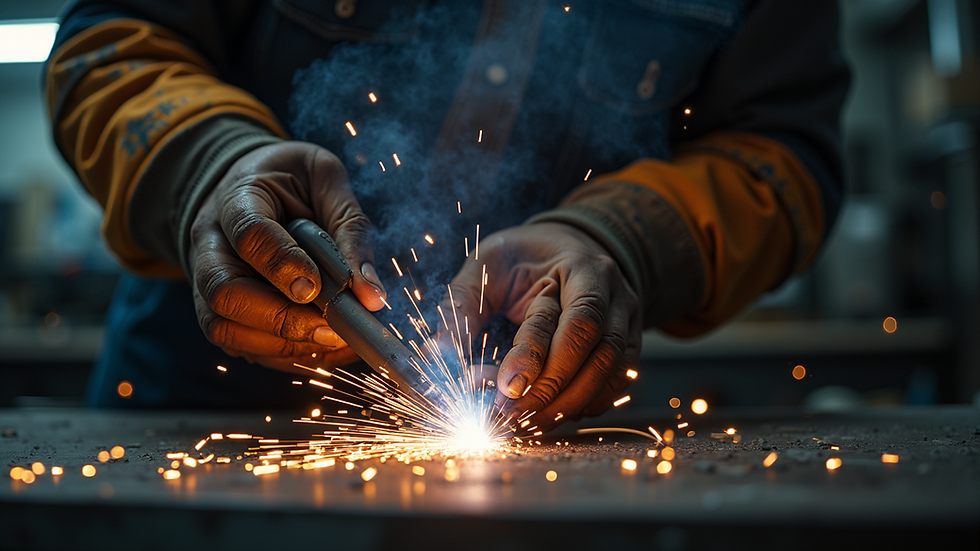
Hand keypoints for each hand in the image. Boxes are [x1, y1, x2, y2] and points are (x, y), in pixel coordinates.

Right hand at [188, 141, 385, 372]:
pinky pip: (242, 347)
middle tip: (332, 326)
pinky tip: (324, 347)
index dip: (283, 264)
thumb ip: (350, 230)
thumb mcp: (326, 181)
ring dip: (283, 343)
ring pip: (225, 327)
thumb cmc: (292, 182)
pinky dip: (285, 355)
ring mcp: (208, 282)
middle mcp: (210, 245)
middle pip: (225, 292)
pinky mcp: (219, 313)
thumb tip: (372, 296)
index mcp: (236, 199)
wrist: (250, 188)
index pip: (249, 234)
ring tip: (333, 338)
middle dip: (281, 317)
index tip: (318, 287)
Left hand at [445, 223, 640, 431]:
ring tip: (524, 422)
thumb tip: (437, 357)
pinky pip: (613, 387)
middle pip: (598, 355)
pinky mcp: (627, 349)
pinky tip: (547, 412)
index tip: (504, 387)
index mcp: (584, 268)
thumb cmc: (523, 256)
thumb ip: (461, 306)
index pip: (572, 321)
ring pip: (611, 376)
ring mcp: (627, 324)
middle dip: (552, 392)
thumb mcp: (487, 266)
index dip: (538, 358)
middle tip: (510, 416)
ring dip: (567, 407)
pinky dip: (581, 406)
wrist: (565, 249)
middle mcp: (616, 297)